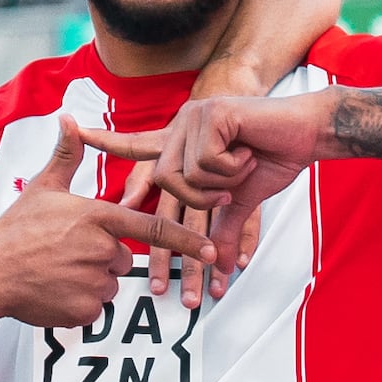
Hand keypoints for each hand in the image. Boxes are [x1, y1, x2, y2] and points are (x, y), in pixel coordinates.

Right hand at [0, 116, 196, 329]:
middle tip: (66, 253)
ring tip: (57, 271)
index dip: (186, 238)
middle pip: (122, 258)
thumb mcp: (43, 188)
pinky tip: (54, 290)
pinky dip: (79, 302)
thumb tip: (68, 118)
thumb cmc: (16, 229)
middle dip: (102, 258)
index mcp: (98, 217)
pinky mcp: (85, 310)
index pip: (153, 227)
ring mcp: (94, 283)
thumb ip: (67, 155)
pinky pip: (95, 308)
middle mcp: (102, 250)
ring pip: (109, 284)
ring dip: (91, 280)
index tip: (212, 248)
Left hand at [93, 81, 321, 301]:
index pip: (138, 146)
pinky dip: (231, 168)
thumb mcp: (241, 199)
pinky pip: (207, 162)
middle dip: (190, 211)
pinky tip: (248, 154)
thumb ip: (222, 229)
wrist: (307, 129)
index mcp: (184, 142)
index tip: (74, 129)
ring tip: (243, 170)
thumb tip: (219, 267)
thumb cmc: (275, 157)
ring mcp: (195, 117)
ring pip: (184, 176)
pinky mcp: (213, 114)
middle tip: (209, 223)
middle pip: (163, 183)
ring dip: (218, 185)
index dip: (106, 142)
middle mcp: (183, 127)